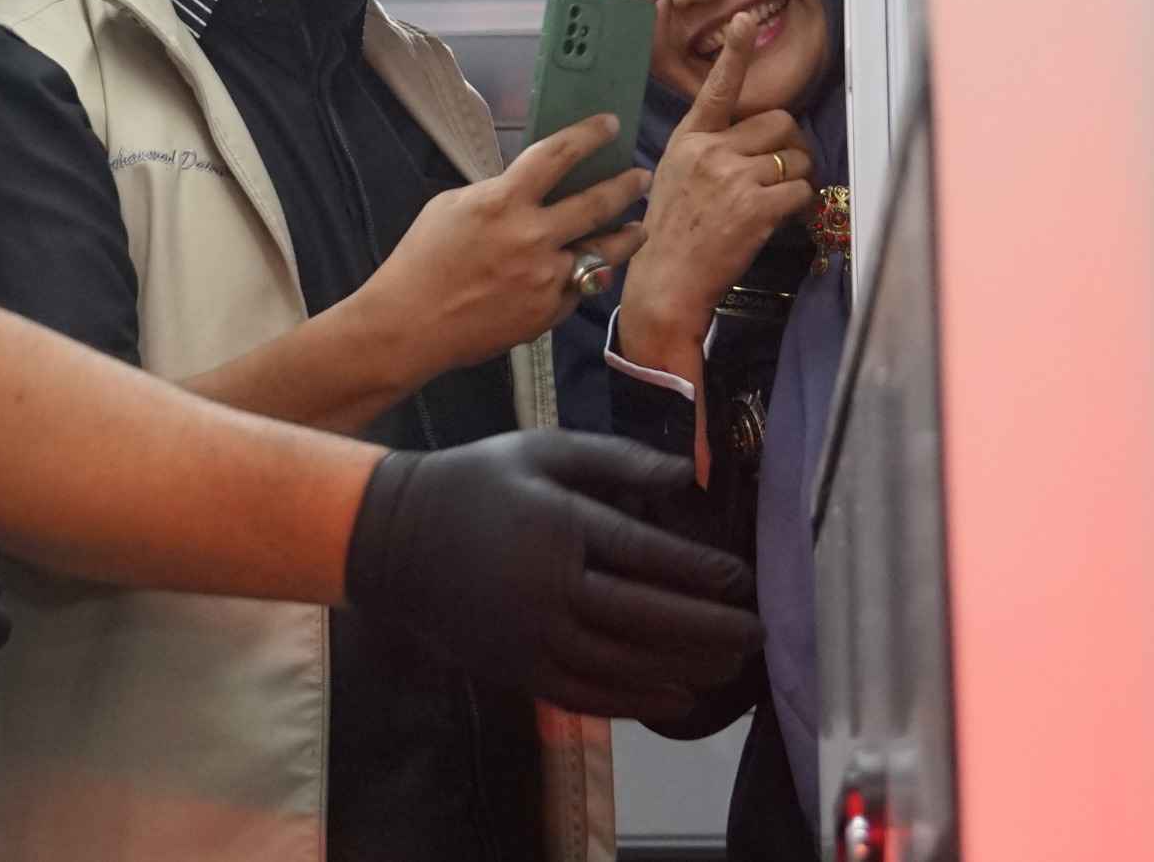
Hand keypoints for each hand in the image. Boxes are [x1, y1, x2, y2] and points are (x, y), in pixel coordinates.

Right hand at [343, 430, 761, 721]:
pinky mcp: (518, 670)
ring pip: (625, 665)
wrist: (393, 541)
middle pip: (646, 618)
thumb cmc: (477, 483)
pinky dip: (640, 701)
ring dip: (686, 668)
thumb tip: (689, 477)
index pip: (647, 556)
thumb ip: (617, 460)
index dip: (703, 572)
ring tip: (733, 665)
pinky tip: (679, 697)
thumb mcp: (544, 451)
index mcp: (557, 525)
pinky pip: (589, 695)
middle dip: (711, 627)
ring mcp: (531, 638)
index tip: (746, 578)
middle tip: (760, 631)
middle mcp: (548, 588)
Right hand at [367, 116, 650, 379]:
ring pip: (606, 252)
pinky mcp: (549, 311)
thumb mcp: (452, 207)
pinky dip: (587, 275)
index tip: (610, 124)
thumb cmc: (421, 260)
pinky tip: (591, 269)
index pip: (559, 155)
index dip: (589, 135)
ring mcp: (546, 277)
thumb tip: (528, 193)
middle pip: (598, 203)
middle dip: (626, 186)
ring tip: (639, 227)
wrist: (411, 325)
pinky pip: (580, 287)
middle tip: (641, 177)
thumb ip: (497, 195)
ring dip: (629, 236)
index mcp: (504, 201)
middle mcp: (534, 236)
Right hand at [619, 15, 815, 374]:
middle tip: (780, 170)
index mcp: (689, 139)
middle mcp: (710, 151)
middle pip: (779, 122)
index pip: (716, 88)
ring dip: (796, 178)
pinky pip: (800, 191)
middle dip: (788, 145)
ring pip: (795, 158)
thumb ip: (708, 148)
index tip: (743, 22)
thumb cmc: (670, 232)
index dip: (733, 53)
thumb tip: (750, 135)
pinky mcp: (754, 207)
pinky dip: (798, 205)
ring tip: (771, 201)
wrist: (665, 282)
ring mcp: (733, 178)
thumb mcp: (674, 175)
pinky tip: (776, 218)